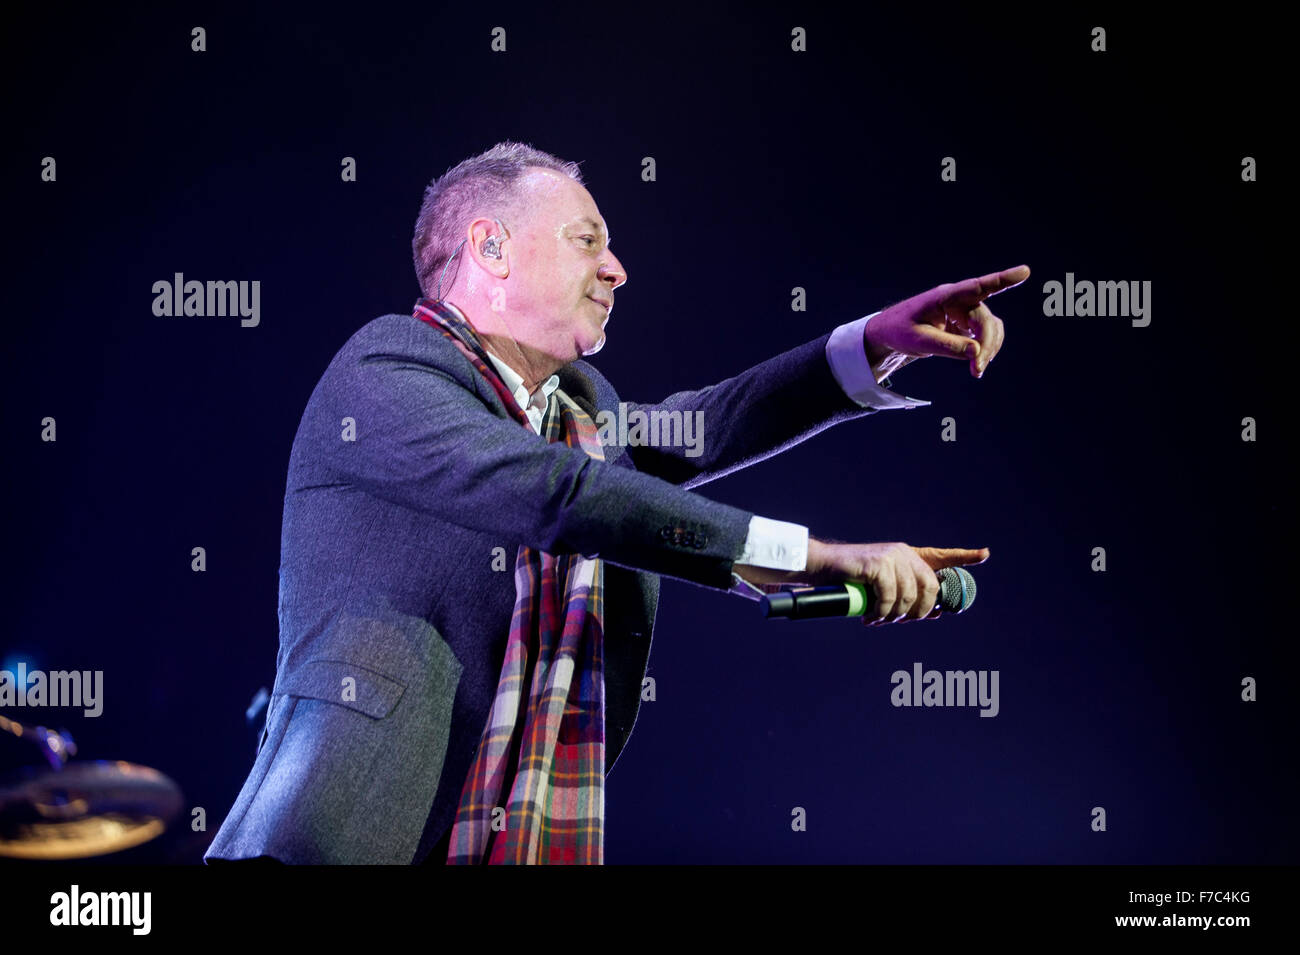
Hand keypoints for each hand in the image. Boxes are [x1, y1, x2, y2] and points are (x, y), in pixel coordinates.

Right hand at [734, 538, 989, 624]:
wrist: (822, 568)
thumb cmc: (849, 580)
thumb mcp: (880, 586)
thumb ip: (902, 594)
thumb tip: (928, 615)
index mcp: (906, 556)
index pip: (940, 555)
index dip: (963, 556)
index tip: (984, 554)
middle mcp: (903, 553)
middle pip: (929, 588)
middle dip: (918, 612)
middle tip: (899, 622)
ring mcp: (891, 557)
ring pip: (908, 597)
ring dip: (894, 616)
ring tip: (878, 620)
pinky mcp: (878, 564)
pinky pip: (890, 597)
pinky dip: (881, 613)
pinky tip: (870, 617)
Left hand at [863, 264, 1029, 378]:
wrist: (890, 332)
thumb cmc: (900, 331)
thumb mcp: (918, 341)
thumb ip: (946, 346)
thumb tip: (976, 352)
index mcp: (945, 297)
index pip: (977, 287)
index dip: (1003, 280)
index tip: (1025, 272)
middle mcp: (959, 300)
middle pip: (985, 319)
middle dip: (985, 344)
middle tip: (977, 369)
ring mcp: (964, 311)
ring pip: (990, 327)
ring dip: (988, 348)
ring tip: (976, 370)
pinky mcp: (966, 323)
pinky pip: (985, 334)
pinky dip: (985, 349)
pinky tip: (977, 364)